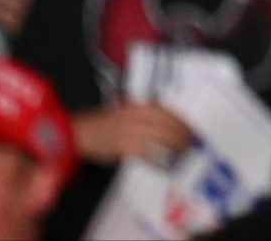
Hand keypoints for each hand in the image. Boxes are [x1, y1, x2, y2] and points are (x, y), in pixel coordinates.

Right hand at [73, 102, 192, 165]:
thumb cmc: (104, 123)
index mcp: (138, 107)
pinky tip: (166, 163)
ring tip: (183, 152)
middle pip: (168, 126)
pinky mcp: (125, 148)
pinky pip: (148, 154)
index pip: (168, 112)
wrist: (79, 133)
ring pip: (161, 139)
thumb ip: (146, 115)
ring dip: (175, 147)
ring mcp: (131, 132)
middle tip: (191, 143)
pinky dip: (159, 159)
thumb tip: (169, 124)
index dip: (182, 122)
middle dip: (182, 135)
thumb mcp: (126, 111)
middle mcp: (137, 117)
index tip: (191, 128)